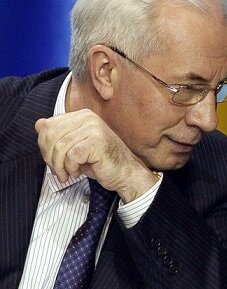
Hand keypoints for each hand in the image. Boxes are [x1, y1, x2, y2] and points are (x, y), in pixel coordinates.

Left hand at [35, 109, 159, 201]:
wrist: (125, 173)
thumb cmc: (101, 161)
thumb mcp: (75, 145)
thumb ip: (59, 134)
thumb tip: (39, 124)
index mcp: (82, 115)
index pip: (48, 125)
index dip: (44, 146)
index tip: (52, 160)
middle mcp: (88, 118)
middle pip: (51, 135)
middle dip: (49, 157)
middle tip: (58, 170)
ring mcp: (94, 128)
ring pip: (60, 147)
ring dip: (60, 166)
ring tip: (67, 173)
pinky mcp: (97, 142)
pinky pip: (71, 155)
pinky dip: (71, 168)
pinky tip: (78, 171)